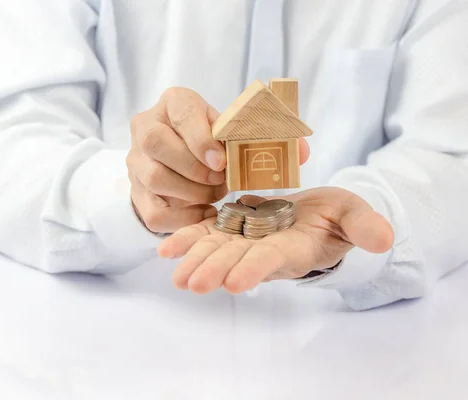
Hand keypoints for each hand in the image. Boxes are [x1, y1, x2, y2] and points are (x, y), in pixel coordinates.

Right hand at [128, 87, 309, 232]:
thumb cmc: (212, 141)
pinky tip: (203, 213)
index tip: (222, 161)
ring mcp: (136, 161)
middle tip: (220, 181)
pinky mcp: (136, 193)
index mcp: (173, 102)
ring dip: (191, 192)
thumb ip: (267, 137)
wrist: (178, 159)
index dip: (201, 137)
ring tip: (213, 195)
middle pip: (156, 143)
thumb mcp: (234, 130)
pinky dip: (183, 218)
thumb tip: (302, 151)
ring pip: (154, 178)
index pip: (180, 110)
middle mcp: (146, 127)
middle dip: (193, 167)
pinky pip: (152, 212)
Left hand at [157, 187, 393, 294]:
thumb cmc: (337, 218)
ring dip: (196, 261)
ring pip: (217, 250)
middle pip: (237, 259)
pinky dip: (188, 241)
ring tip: (175, 275)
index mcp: (293, 248)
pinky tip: (166, 250)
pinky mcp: (232, 227)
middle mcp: (264, 250)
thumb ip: (363, 226)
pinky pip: (206, 234)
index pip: (273, 261)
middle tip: (192, 283)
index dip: (255, 270)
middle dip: (215, 270)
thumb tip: (383, 238)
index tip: (237, 283)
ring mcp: (245, 239)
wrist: (314, 216)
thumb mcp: (354, 215)